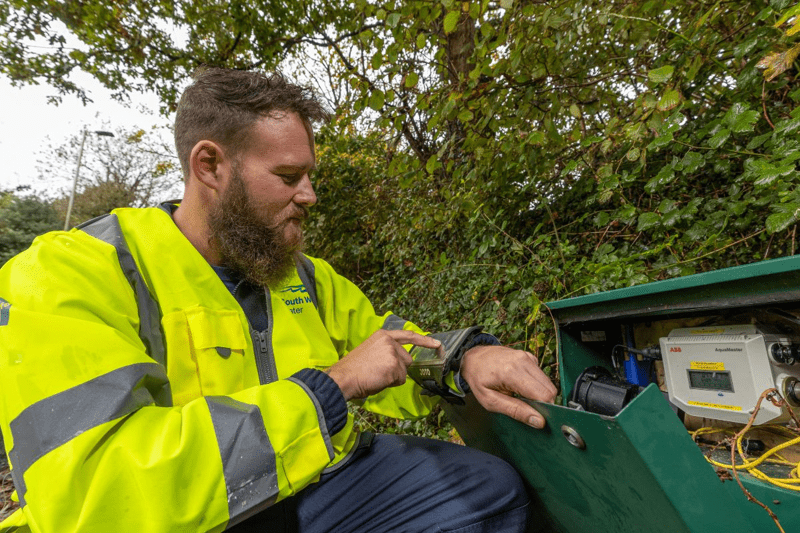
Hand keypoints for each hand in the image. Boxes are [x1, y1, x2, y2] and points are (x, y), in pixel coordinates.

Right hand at [327, 330, 441, 400]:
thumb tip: (399, 362)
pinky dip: (391, 383)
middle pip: (407, 359)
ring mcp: (393, 353)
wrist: (343, 378)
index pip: (408, 335)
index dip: (424, 340)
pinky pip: (400, 379)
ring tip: (376, 375)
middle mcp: (389, 341)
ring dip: (394, 377)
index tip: (436, 344)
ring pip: (404, 371)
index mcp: (382, 335)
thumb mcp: (370, 351)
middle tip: (378, 372)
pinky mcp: (394, 366)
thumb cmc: (353, 369)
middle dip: (398, 369)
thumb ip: (386, 351)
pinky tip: (378, 380)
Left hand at [461, 345, 556, 428]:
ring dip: (539, 393)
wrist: (474, 358)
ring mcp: (527, 357)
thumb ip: (515, 411)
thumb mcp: (490, 401)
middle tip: (526, 407)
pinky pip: (541, 375)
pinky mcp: (529, 357)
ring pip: (548, 383)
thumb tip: (538, 421)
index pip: (543, 395)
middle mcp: (523, 361)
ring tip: (521, 395)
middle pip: (549, 389)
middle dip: (542, 402)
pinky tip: (520, 384)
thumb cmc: (479, 379)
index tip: (534, 416)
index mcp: (511, 373)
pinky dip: (535, 384)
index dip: (543, 409)